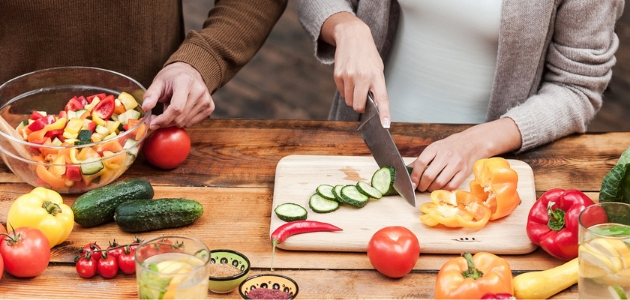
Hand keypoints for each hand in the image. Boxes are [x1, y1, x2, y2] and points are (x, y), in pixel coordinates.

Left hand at [142, 62, 214, 129]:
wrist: (189, 73)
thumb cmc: (172, 78)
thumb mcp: (158, 82)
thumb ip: (151, 95)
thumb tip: (145, 107)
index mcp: (185, 82)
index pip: (176, 108)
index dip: (164, 119)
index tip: (153, 123)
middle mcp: (199, 91)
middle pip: (180, 118)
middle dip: (165, 122)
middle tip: (156, 118)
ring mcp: (206, 100)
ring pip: (185, 122)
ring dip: (173, 121)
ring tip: (169, 109)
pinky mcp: (210, 107)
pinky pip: (192, 123)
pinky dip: (182, 121)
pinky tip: (179, 111)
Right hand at [321, 12, 390, 127]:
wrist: (352, 36)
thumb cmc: (368, 55)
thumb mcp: (378, 69)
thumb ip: (377, 87)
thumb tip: (375, 106)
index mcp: (376, 76)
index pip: (382, 98)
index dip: (384, 113)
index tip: (385, 125)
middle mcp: (362, 77)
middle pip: (358, 105)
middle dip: (361, 107)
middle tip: (363, 98)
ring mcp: (348, 76)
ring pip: (349, 101)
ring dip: (353, 97)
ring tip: (356, 82)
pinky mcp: (338, 76)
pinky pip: (342, 93)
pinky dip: (346, 90)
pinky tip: (349, 78)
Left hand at [409, 118, 521, 191]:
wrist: (471, 143)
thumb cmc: (449, 147)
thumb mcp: (434, 149)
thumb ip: (420, 160)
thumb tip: (406, 171)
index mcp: (435, 148)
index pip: (421, 163)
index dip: (414, 175)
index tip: (412, 183)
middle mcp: (446, 155)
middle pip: (429, 175)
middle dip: (422, 185)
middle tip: (421, 187)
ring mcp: (456, 163)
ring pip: (440, 182)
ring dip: (432, 189)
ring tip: (430, 188)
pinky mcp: (464, 172)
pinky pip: (451, 186)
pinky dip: (443, 190)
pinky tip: (441, 187)